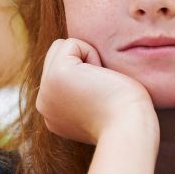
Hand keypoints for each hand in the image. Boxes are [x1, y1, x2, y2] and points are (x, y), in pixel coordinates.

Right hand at [36, 38, 156, 143]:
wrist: (130, 130)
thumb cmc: (128, 118)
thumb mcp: (98, 105)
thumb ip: (83, 92)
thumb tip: (86, 68)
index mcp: (53, 114)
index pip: (61, 73)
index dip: (86, 73)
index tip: (102, 100)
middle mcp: (44, 104)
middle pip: (56, 56)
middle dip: (83, 63)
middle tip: (103, 90)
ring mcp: (46, 91)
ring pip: (61, 47)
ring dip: (88, 58)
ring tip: (100, 86)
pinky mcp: (56, 75)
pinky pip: (71, 43)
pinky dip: (92, 54)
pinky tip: (100, 80)